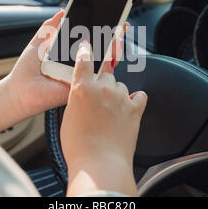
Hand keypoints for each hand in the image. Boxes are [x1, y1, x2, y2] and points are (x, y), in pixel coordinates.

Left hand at [0, 10, 128, 135]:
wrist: (18, 91)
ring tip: (117, 36)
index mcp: (70, 55)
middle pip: (102, 51)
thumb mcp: (38, 42)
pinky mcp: (81, 87)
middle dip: (114, 38)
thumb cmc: (26, 71)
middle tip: (121, 25)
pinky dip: (105, 66)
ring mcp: (81, 77)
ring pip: (104, 64)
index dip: (102, 31)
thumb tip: (62, 11)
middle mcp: (78, 66)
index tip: (114, 20)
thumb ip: (50, 27)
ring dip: (114, 49)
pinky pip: (97, 78)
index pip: (91, 41)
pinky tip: (109, 54)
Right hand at [61, 40, 146, 196]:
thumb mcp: (68, 118)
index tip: (88, 45)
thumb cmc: (79, 146)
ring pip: (121, 85)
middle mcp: (103, 87)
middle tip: (98, 100)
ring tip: (110, 113)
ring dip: (117, 94)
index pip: (85, 59)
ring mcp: (121, 97)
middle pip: (106, 74)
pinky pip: (139, 95)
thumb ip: (77, 100)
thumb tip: (84, 96)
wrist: (100, 163)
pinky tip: (128, 108)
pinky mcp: (135, 108)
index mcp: (82, 87)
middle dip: (103, 83)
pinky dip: (135, 100)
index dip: (86, 50)